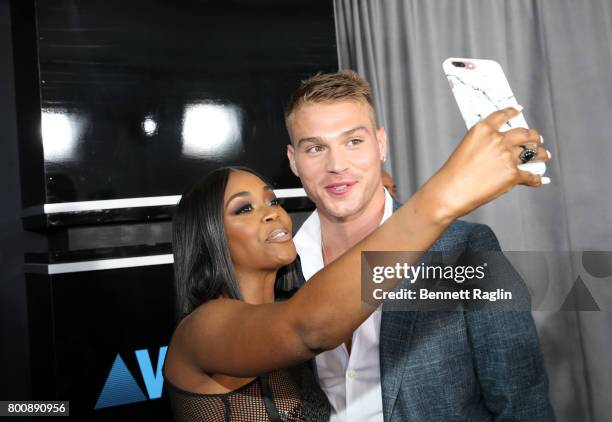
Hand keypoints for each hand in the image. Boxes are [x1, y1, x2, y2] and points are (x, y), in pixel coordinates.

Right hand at [427, 107, 550, 219]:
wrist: (450, 192)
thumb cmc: (454, 173)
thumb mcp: (466, 148)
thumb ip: (485, 143)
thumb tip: (505, 148)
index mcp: (483, 130)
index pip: (503, 115)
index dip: (513, 111)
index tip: (518, 110)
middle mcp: (497, 140)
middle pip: (525, 133)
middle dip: (533, 136)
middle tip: (537, 138)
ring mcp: (507, 157)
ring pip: (533, 152)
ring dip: (541, 154)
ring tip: (544, 155)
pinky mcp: (512, 175)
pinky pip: (530, 176)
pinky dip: (536, 180)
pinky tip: (539, 180)